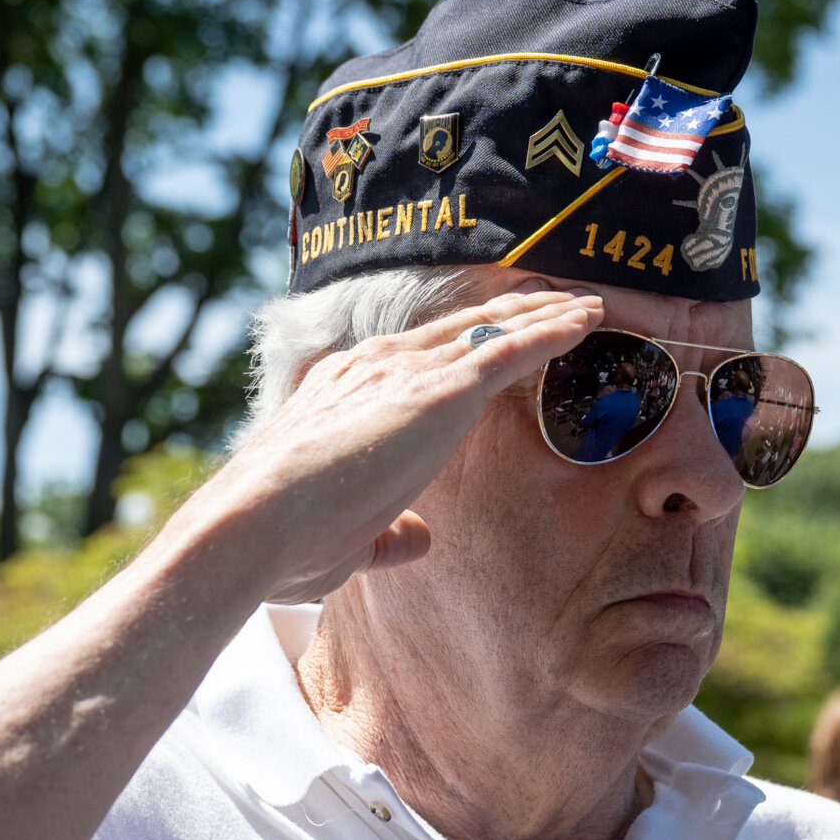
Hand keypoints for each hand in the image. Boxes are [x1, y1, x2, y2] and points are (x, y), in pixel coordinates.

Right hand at [189, 286, 603, 604]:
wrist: (253, 526)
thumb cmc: (284, 540)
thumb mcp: (347, 535)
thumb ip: (389, 531)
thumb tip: (420, 537)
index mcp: (346, 389)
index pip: (417, 355)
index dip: (462, 343)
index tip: (497, 336)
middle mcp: (375, 365)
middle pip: (459, 328)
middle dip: (511, 312)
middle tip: (556, 299)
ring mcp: (405, 372)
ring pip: (490, 329)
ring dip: (542, 316)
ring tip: (586, 305)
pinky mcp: (437, 392)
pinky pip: (509, 351)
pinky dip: (550, 333)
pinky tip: (584, 324)